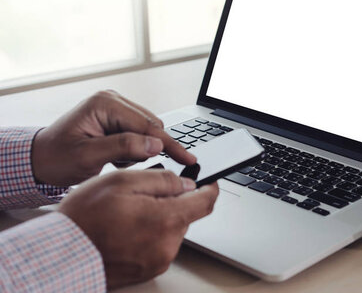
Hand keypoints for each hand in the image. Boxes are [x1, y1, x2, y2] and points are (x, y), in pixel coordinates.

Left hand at [31, 90, 195, 185]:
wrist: (38, 160)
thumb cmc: (56, 158)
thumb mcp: (89, 156)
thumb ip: (123, 147)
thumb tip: (155, 144)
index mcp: (105, 103)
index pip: (147, 125)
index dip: (168, 144)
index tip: (187, 159)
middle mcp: (113, 100)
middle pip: (151, 126)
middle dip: (147, 149)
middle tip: (126, 165)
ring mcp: (115, 107)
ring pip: (147, 131)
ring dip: (139, 151)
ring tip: (115, 162)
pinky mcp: (116, 117)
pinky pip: (139, 133)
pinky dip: (133, 150)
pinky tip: (116, 157)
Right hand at [58, 170, 218, 288]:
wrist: (60, 256)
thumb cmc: (85, 218)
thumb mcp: (122, 181)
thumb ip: (162, 180)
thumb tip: (186, 183)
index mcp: (166, 220)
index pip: (205, 202)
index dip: (209, 187)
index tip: (208, 181)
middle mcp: (167, 245)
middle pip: (185, 215)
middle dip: (173, 202)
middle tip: (143, 195)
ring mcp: (157, 261)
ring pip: (171, 230)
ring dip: (160, 218)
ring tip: (128, 214)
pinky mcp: (147, 272)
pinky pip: (159, 246)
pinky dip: (149, 235)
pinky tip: (126, 230)